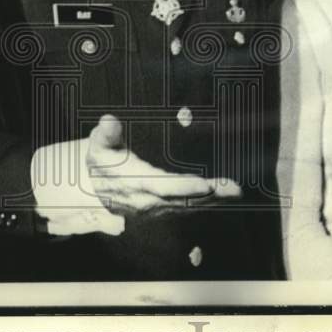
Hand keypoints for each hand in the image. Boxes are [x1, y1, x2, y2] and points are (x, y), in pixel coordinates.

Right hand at [86, 114, 240, 216]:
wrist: (96, 188)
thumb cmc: (102, 161)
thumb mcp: (98, 145)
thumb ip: (106, 133)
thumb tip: (109, 122)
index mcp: (133, 182)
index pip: (161, 187)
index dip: (183, 187)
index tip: (204, 184)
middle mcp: (147, 200)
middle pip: (182, 199)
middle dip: (210, 195)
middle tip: (233, 189)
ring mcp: (156, 208)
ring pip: (188, 205)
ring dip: (214, 200)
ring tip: (235, 191)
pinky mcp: (163, 210)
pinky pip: (188, 207)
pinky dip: (208, 203)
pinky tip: (225, 197)